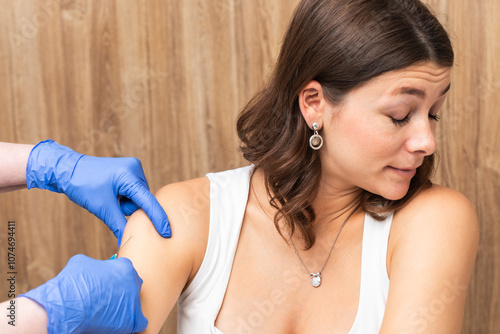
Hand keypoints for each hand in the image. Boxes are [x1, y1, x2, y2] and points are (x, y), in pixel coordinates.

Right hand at [19, 254, 147, 333]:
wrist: (70, 306)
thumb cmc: (74, 283)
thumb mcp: (82, 263)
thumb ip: (94, 265)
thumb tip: (92, 268)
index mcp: (125, 267)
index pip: (124, 271)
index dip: (113, 278)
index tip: (104, 286)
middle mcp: (134, 282)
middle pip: (131, 287)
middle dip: (121, 292)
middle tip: (104, 299)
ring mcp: (135, 301)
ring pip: (133, 305)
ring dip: (122, 308)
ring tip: (106, 313)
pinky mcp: (134, 320)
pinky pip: (138, 322)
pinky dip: (128, 324)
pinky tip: (116, 324)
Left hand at [26, 140, 170, 244]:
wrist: (68, 169)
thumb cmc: (83, 186)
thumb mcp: (102, 208)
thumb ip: (118, 224)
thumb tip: (126, 242)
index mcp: (129, 175)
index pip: (148, 201)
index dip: (158, 218)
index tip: (167, 233)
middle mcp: (135, 168)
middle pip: (142, 200)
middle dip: (129, 207)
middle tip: (111, 204)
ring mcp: (133, 167)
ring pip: (139, 196)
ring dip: (126, 202)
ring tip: (109, 196)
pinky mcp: (130, 169)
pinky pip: (134, 190)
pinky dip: (125, 196)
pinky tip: (112, 192)